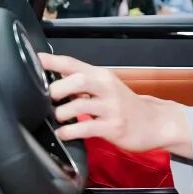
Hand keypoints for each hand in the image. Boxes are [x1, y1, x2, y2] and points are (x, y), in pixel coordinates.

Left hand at [39, 53, 192, 156]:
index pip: (74, 64)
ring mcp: (111, 108)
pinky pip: (86, 128)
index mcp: (102, 76)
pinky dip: (69, 132)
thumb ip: (82, 82)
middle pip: (79, 79)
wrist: (155, 122)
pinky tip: (64, 133)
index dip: (53, 61)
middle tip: (50, 98)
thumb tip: (54, 77)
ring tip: (58, 118)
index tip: (37, 59)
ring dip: (62, 113)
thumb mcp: (105, 88)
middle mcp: (107, 88)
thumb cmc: (125, 106)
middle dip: (58, 88)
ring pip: (80, 105)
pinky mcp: (113, 127)